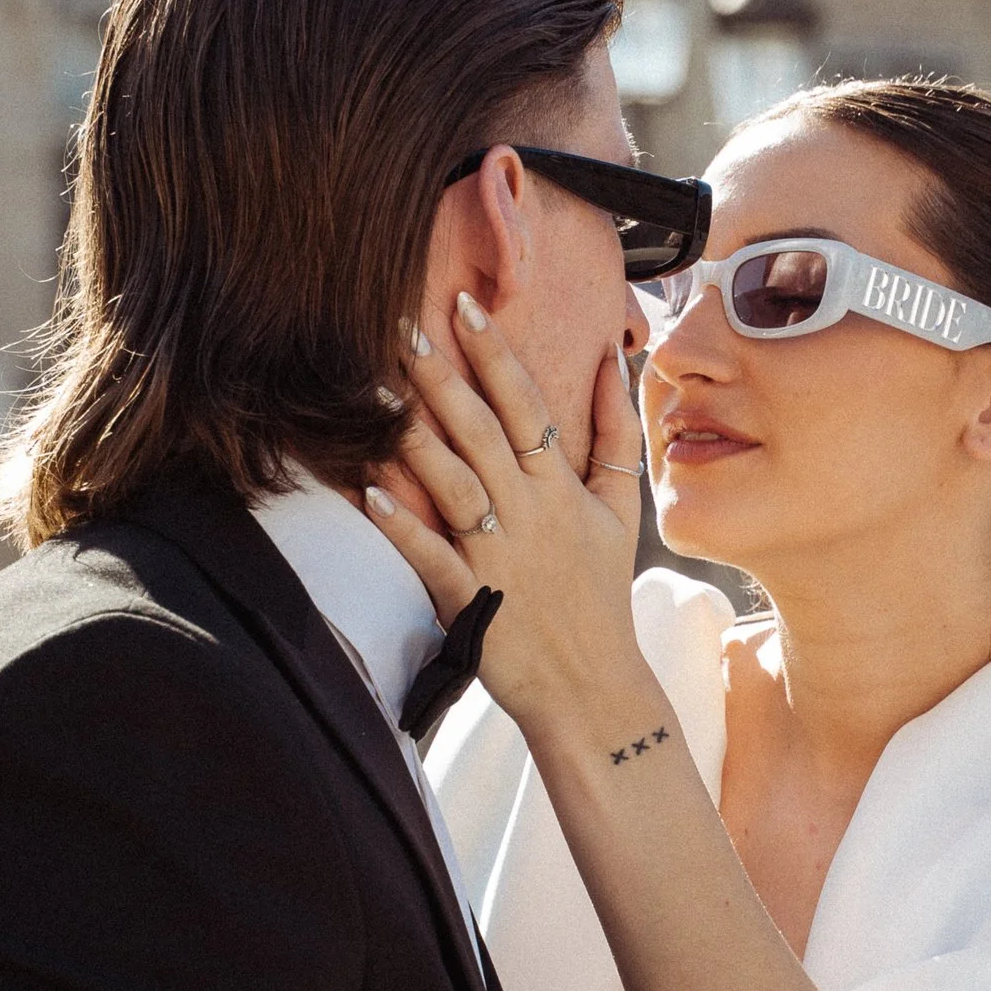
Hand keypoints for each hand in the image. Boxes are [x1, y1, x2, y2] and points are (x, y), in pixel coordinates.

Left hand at [365, 303, 657, 750]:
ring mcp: (499, 554)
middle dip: (442, 376)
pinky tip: (368, 492)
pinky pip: (431, 555)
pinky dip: (402, 525)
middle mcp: (530, 512)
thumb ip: (618, 435)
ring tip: (377, 392)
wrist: (594, 684)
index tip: (467, 306)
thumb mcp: (622, 510)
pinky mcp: (470, 597)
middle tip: (402, 326)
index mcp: (562, 487)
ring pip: (454, 482)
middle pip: (482, 431)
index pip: (527, 405)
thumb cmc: (601, 594)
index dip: (496, 353)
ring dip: (414, 436)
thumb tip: (614, 363)